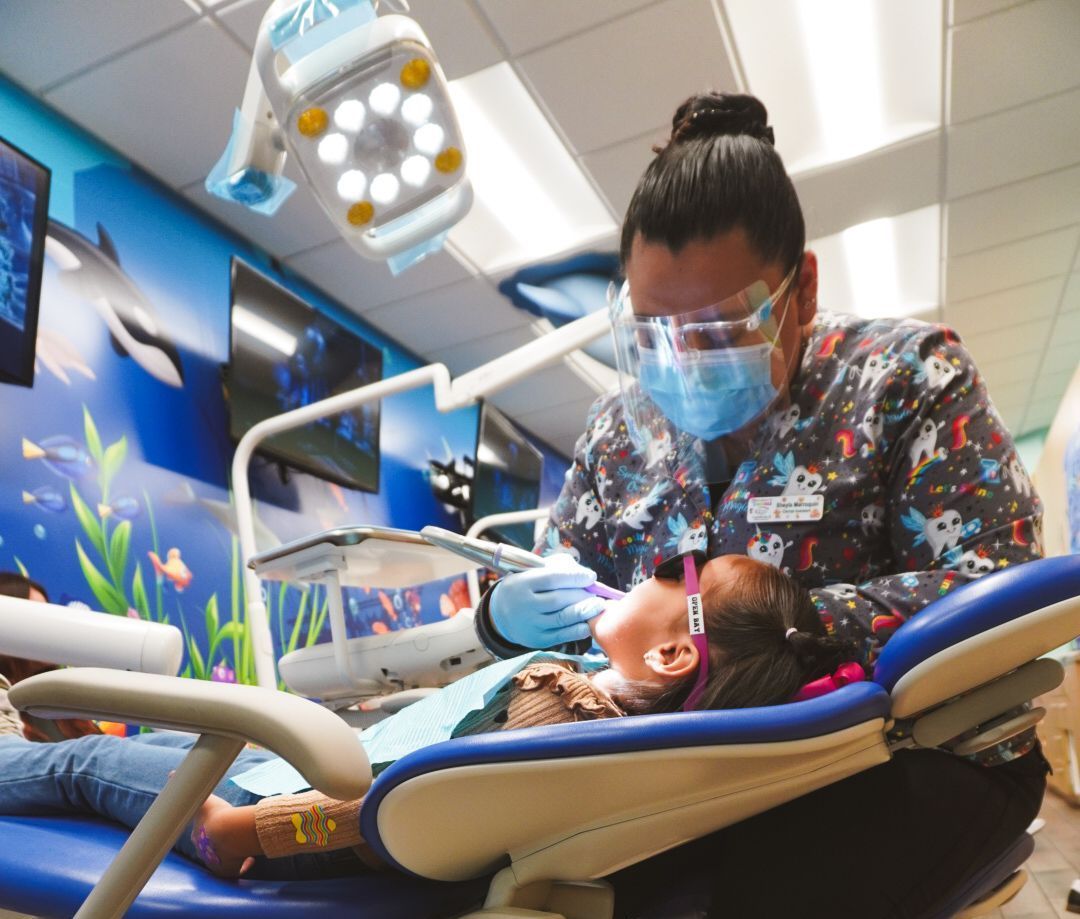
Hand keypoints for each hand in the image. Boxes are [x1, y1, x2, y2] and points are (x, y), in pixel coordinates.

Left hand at [191, 794, 256, 878]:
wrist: (226, 831)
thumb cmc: (216, 815)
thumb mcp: (204, 799)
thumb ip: (192, 791)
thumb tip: (172, 775)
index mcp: (197, 836)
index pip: (199, 834)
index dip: (208, 830)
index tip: (218, 826)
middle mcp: (204, 852)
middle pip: (210, 849)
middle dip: (218, 844)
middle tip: (229, 836)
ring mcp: (215, 862)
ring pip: (223, 860)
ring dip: (232, 854)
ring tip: (242, 847)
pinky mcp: (228, 870)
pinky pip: (236, 870)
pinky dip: (243, 866)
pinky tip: (251, 860)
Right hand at [489, 555, 605, 649]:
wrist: (502, 615)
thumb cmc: (525, 588)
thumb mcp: (531, 572)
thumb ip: (555, 568)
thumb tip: (583, 574)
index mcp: (522, 583)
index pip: (551, 578)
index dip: (574, 577)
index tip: (591, 576)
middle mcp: (525, 605)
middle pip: (559, 599)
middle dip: (582, 596)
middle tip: (596, 594)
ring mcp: (531, 624)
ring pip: (562, 618)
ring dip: (584, 612)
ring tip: (598, 606)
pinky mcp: (537, 639)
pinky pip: (561, 635)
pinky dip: (577, 630)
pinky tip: (588, 624)